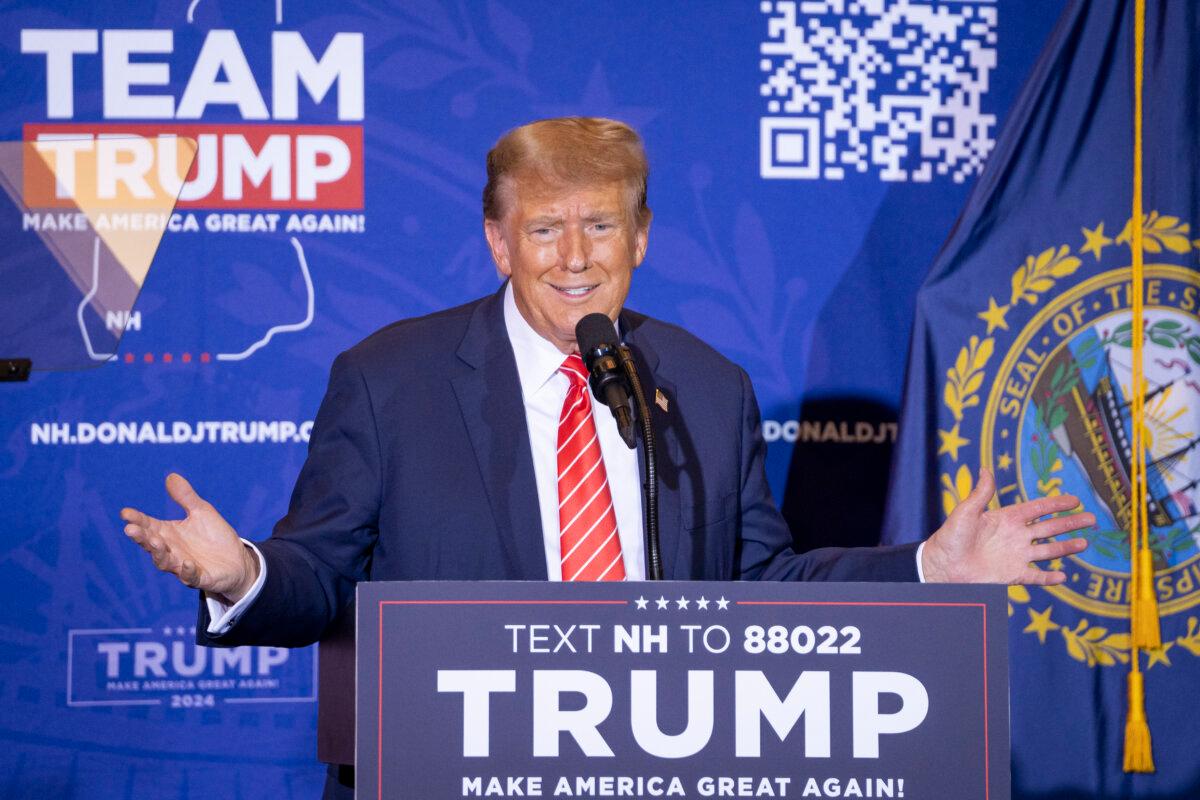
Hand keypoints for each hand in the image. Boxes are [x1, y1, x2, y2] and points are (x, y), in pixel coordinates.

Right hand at [120, 473, 258, 603]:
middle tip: (131, 529)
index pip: (149, 526)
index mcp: (169, 534)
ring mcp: (183, 566)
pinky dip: (188, 571)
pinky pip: (191, 577)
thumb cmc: (214, 536)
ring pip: (166, 562)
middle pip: (152, 545)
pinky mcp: (201, 578)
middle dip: (141, 537)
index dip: (137, 520)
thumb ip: (186, 497)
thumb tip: (171, 476)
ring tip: (155, 541)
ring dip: (159, 553)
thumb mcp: (202, 512)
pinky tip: (187, 563)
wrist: (237, 560)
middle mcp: (172, 551)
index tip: (125, 513)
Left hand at [921, 468, 1091, 584]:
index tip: (1075, 500)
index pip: (1037, 509)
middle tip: (1092, 518)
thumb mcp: (965, 512)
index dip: (1055, 504)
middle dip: (1070, 523)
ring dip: (1066, 548)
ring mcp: (1015, 556)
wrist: (942, 566)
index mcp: (1006, 518)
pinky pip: (1035, 576)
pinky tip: (1063, 576)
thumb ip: (981, 493)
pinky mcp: (1012, 575)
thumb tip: (985, 468)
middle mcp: (1015, 536)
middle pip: (1049, 528)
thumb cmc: (950, 537)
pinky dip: (1049, 577)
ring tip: (1085, 543)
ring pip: (1047, 551)